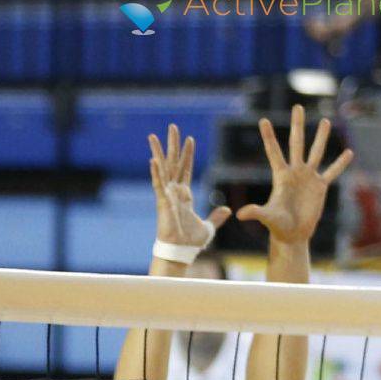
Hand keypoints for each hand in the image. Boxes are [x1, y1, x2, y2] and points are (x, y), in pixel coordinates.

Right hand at [149, 124, 230, 248]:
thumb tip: (228, 209)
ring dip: (159, 151)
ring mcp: (166, 195)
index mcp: (184, 196)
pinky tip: (153, 159)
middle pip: (172, 163)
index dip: (187, 154)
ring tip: (154, 135)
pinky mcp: (162, 202)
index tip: (189, 139)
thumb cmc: (190, 242)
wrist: (181, 252)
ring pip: (163, 168)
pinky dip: (156, 172)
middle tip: (172, 127)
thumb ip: (217, 216)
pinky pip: (159, 184)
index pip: (185, 169)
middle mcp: (173, 192)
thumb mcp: (209, 227)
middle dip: (172, 145)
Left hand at [236, 105, 354, 243]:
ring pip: (316, 152)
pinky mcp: (320, 186)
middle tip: (297, 106)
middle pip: (296, 143)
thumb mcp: (267, 217)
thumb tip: (240, 214)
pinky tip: (348, 151)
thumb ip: (255, 212)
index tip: (262, 120)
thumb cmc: (277, 226)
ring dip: (321, 137)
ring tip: (325, 120)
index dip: (268, 137)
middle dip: (297, 125)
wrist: (292, 234)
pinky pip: (332, 172)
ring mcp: (308, 178)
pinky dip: (340, 163)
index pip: (274, 152)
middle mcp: (295, 172)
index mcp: (280, 176)